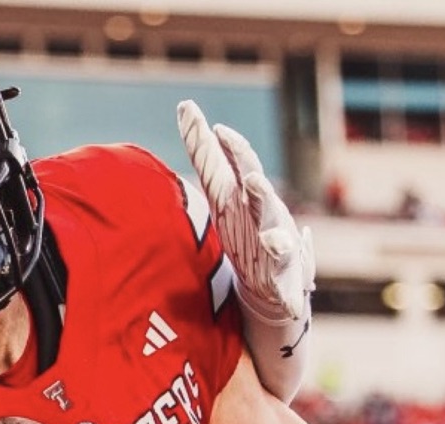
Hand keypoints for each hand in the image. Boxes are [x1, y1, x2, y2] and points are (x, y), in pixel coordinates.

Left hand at [178, 100, 313, 330]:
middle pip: (246, 175)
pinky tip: (276, 243)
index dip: (200, 139)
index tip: (186, 108)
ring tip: (255, 182)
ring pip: (269, 212)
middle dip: (238, 152)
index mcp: (233, 202)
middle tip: (222, 131)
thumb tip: (158, 164)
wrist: (276, 295)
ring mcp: (273, 235)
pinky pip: (285, 257)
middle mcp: (255, 211)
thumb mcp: (218, 216)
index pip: (214, 165)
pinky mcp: (285, 266)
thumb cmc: (245, 246)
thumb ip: (196, 190)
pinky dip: (282, 250)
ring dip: (263, 195)